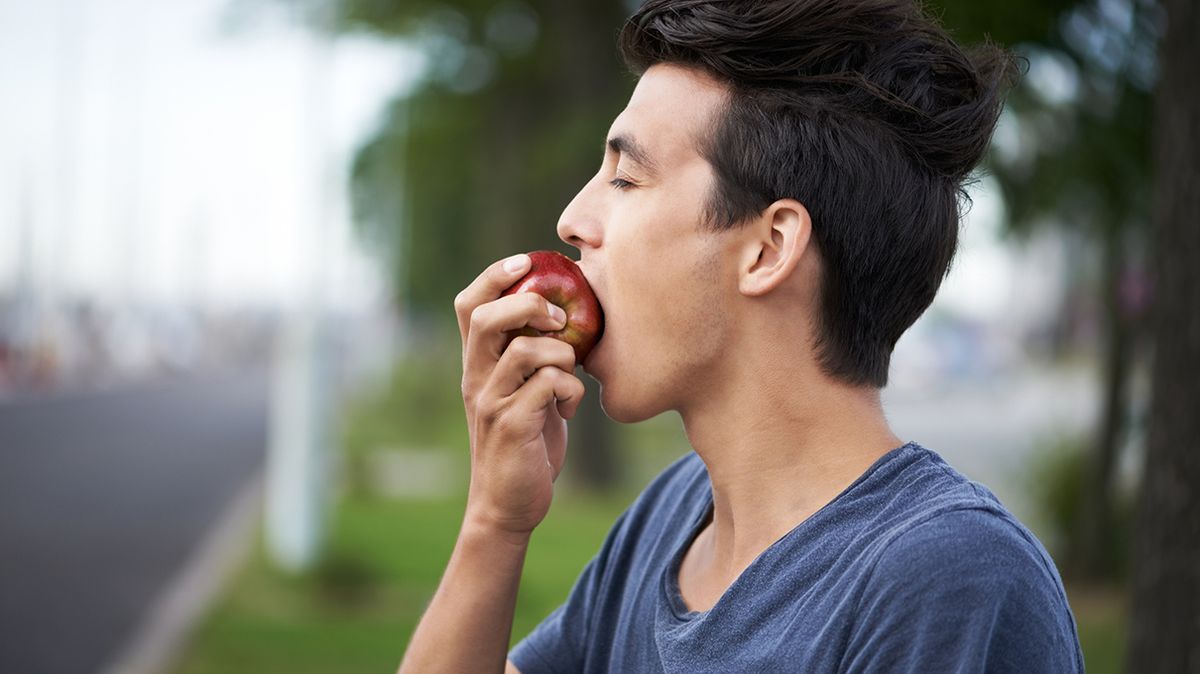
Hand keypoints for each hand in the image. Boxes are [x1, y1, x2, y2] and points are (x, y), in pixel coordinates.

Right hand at [454, 254, 586, 538]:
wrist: (509, 505)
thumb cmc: (526, 442)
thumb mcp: (524, 391)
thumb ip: (534, 356)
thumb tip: (567, 314)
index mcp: (477, 364)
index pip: (468, 305)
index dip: (494, 275)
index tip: (525, 261)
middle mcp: (476, 378)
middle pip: (487, 318)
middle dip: (529, 305)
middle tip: (558, 319)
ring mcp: (491, 403)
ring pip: (526, 350)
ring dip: (561, 354)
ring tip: (569, 374)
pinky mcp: (513, 427)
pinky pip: (550, 387)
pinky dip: (572, 391)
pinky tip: (570, 410)